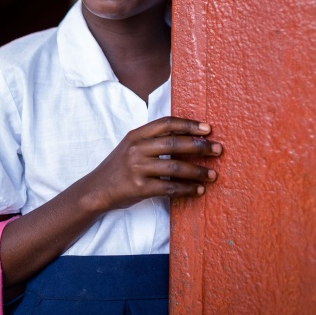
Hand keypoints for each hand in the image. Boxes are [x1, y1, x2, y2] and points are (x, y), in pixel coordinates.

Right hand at [83, 117, 221, 212]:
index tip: (208, 129)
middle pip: (174, 144)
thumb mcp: (131, 146)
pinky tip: (198, 190)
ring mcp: (137, 168)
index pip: (166, 124)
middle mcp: (136, 149)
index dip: (189, 125)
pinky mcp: (140, 187)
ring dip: (198, 171)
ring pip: (175, 167)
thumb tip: (187, 136)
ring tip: (213, 174)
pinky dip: (187, 189)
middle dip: (200, 146)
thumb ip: (152, 140)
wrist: (97, 189)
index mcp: (136, 135)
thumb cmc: (119, 166)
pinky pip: (169, 187)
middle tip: (218, 149)